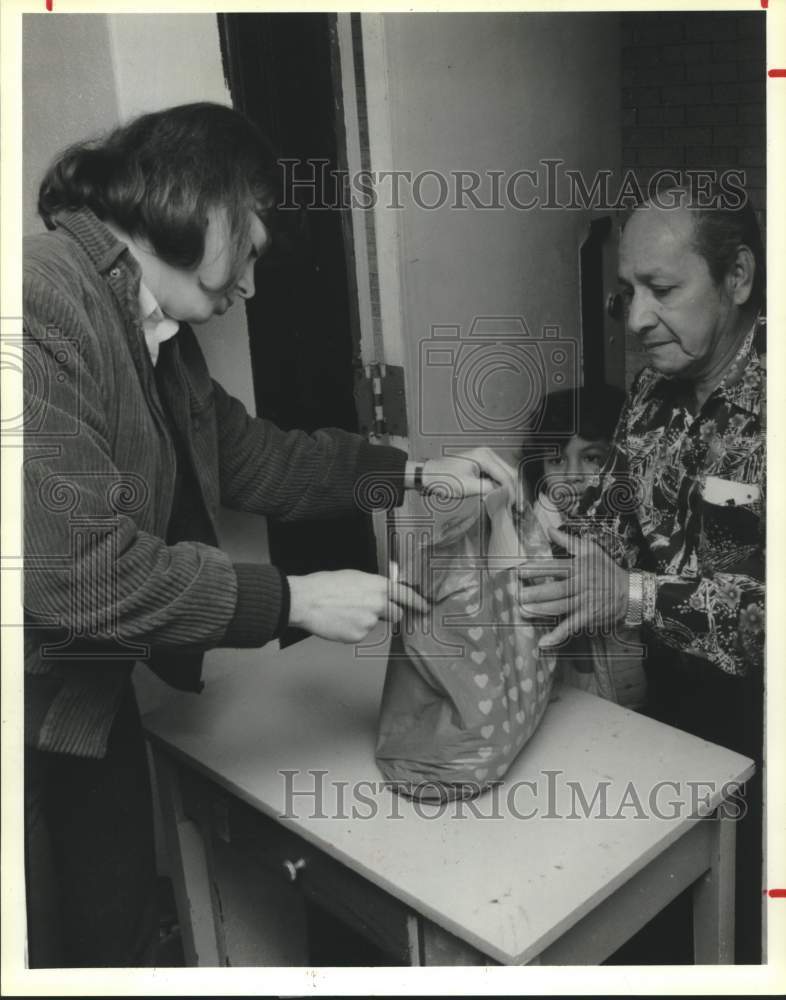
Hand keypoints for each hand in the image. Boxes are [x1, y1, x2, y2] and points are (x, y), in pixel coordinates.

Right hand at [287, 569, 428, 643]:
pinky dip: (353, 630)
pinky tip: (340, 621)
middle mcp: (378, 604)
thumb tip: (383, 592)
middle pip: (396, 614)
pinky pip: (361, 634)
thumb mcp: (355, 576)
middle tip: (370, 610)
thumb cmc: (325, 586)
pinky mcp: (359, 636)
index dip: (418, 603)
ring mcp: (369, 622)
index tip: (425, 608)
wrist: (307, 601)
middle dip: (389, 614)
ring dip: (366, 621)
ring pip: (375, 624)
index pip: (407, 595)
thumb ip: (374, 586)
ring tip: (345, 612)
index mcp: (378, 585)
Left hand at [420, 448, 522, 504]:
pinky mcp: (482, 464)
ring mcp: (485, 457)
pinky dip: (499, 485)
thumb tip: (502, 495)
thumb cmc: (443, 478)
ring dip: (507, 488)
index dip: (511, 492)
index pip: (505, 476)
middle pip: (509, 472)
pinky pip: (496, 474)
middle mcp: (487, 454)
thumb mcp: (466, 486)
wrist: (428, 474)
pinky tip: (498, 496)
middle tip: (513, 506)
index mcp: (484, 456)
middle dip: (512, 489)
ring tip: (507, 503)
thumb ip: (487, 489)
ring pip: (504, 474)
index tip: (513, 506)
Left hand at [517, 527, 628, 646]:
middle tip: (516, 594)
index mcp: (578, 567)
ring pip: (559, 607)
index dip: (535, 570)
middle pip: (554, 590)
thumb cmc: (607, 569)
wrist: (630, 591)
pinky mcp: (587, 617)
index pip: (553, 568)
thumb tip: (549, 529)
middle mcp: (580, 585)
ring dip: (539, 610)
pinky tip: (542, 642)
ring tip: (522, 610)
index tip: (519, 571)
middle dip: (534, 593)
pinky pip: (570, 627)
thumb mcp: (590, 550)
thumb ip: (568, 540)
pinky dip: (556, 636)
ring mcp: (584, 602)